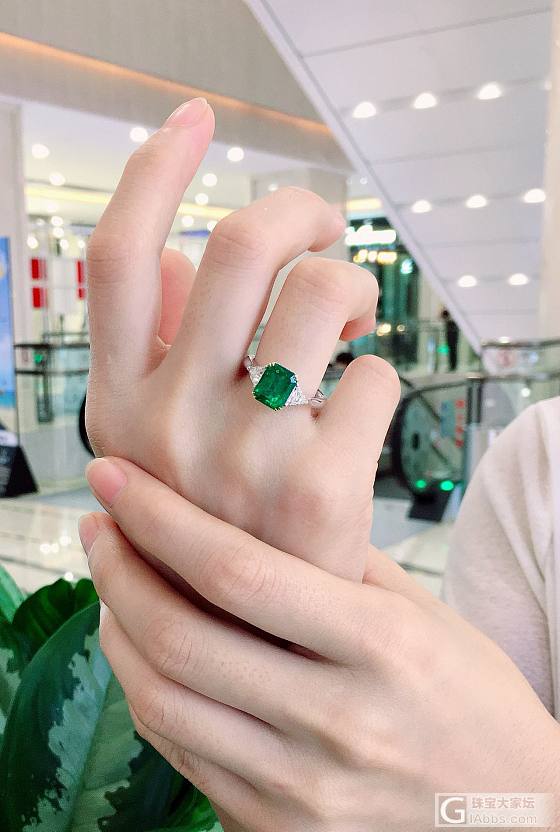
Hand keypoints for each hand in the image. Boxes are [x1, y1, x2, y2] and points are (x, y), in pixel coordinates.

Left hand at [81, 458, 559, 831]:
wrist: (514, 819)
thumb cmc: (476, 704)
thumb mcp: (424, 615)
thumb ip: (340, 566)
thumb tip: (259, 513)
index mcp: (380, 646)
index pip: (239, 573)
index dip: (160, 519)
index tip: (117, 479)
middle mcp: (334, 719)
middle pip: (181, 638)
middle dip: (118, 569)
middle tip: (100, 527)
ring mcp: (300, 786)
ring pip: (163, 701)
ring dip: (117, 630)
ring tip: (112, 583)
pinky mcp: (278, 828)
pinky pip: (182, 753)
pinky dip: (148, 691)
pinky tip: (145, 651)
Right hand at [85, 97, 399, 581]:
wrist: (256, 638)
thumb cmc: (215, 520)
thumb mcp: (155, 442)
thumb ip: (154, 347)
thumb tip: (176, 258)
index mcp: (120, 402)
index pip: (120, 258)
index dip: (154, 171)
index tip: (194, 120)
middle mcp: (169, 423)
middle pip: (238, 245)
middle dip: (297, 211)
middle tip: (320, 229)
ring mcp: (244, 458)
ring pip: (319, 290)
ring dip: (350, 281)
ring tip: (351, 317)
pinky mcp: (320, 489)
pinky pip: (375, 371)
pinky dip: (379, 373)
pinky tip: (360, 409)